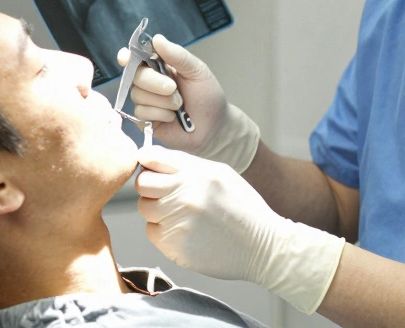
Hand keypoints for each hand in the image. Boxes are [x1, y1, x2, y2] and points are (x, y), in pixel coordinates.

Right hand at [118, 35, 258, 170]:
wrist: (214, 126)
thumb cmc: (208, 96)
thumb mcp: (197, 71)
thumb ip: (177, 55)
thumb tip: (157, 39)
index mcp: (160, 66)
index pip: (137, 57)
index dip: (128, 57)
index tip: (125, 58)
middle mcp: (150, 82)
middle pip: (135, 76)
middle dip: (155, 82)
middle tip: (174, 88)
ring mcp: (146, 101)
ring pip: (138, 95)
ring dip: (163, 101)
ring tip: (179, 106)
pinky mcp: (146, 120)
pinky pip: (141, 113)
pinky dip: (160, 115)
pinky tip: (172, 118)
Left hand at [136, 146, 344, 313]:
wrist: (262, 246)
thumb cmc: (242, 207)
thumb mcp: (220, 173)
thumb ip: (186, 164)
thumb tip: (150, 158)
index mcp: (197, 172)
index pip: (152, 157)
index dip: (147, 162)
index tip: (150, 168)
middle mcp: (184, 194)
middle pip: (142, 184)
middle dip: (149, 188)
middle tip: (165, 195)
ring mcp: (177, 220)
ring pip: (145, 209)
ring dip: (157, 211)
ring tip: (182, 215)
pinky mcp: (173, 245)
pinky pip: (153, 232)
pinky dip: (163, 232)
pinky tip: (186, 232)